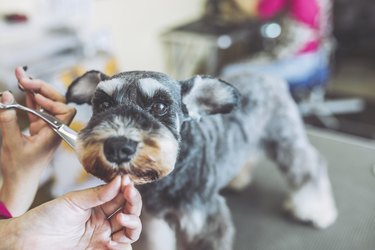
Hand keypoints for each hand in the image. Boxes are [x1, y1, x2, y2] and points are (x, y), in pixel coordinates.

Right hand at [0, 67, 75, 215]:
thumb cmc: (18, 168)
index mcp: (54, 133)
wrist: (19, 182)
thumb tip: (5, 96)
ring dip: (34, 89)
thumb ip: (7, 120)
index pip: (65, 111)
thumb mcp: (10, 143)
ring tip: (20, 76)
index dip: (53, 102)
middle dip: (41, 88)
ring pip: (45, 103)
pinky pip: (36, 109)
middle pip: (56, 102)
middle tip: (23, 77)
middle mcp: (54, 128)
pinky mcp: (38, 127)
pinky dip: (29, 99)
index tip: (36, 98)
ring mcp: (46, 127)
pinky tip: (21, 88)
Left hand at [5, 175, 141, 249]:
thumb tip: (119, 180)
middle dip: (133, 203)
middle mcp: (104, 219)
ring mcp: (103, 235)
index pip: (121, 196)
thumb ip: (98, 193)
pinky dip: (122, 245)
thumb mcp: (74, 201)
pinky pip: (121, 248)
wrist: (29, 241)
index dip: (128, 189)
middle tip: (129, 196)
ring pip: (131, 230)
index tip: (128, 183)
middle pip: (131, 211)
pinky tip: (112, 242)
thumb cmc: (46, 218)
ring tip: (121, 219)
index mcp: (99, 204)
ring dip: (132, 224)